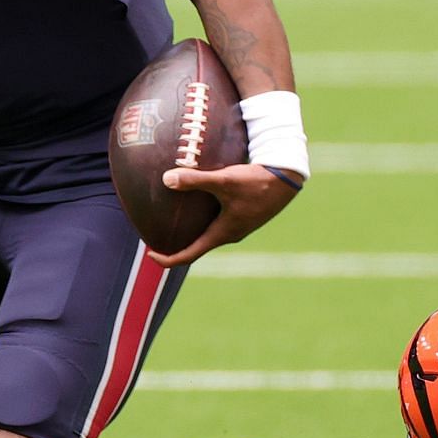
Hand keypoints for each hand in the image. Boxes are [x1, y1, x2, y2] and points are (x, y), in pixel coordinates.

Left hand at [149, 163, 299, 267]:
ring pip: (208, 232)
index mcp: (223, 233)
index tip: (151, 254)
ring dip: (191, 229)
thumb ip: (195, 180)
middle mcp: (230, 234)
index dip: (168, 259)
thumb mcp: (224, 180)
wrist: (286, 178)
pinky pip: (217, 221)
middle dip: (177, 243)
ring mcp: (238, 226)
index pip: (190, 255)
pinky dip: (203, 216)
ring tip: (173, 216)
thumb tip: (166, 179)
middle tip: (156, 233)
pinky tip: (197, 198)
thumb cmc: (256, 182)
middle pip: (197, 246)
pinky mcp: (243, 215)